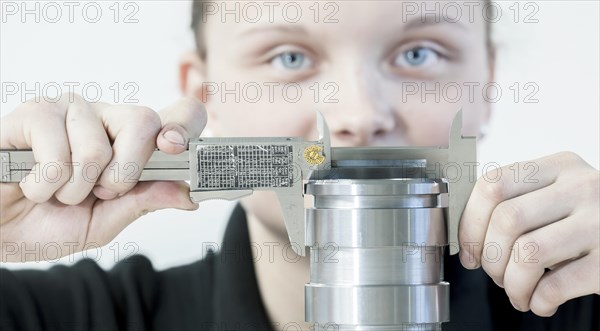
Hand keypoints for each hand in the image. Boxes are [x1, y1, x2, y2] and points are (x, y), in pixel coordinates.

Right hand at [0, 95, 205, 261]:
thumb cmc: (48, 220)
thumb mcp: (105, 221)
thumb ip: (144, 202)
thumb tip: (189, 195)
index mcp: (132, 141)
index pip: (177, 114)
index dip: (185, 126)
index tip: (176, 149)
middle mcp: (107, 118)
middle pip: (145, 122)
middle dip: (122, 175)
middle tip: (96, 191)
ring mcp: (71, 110)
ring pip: (97, 148)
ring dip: (73, 188)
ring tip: (55, 190)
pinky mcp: (35, 112)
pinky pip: (56, 151)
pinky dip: (43, 183)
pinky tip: (31, 182)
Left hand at [458, 152, 598, 315]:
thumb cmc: (589, 221)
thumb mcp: (560, 195)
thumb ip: (520, 201)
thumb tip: (468, 238)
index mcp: (560, 167)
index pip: (493, 184)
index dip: (470, 222)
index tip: (468, 250)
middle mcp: (581, 188)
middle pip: (507, 219)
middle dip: (489, 257)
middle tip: (494, 274)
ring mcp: (599, 223)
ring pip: (528, 253)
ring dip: (511, 282)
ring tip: (517, 291)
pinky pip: (556, 285)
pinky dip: (538, 300)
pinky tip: (541, 302)